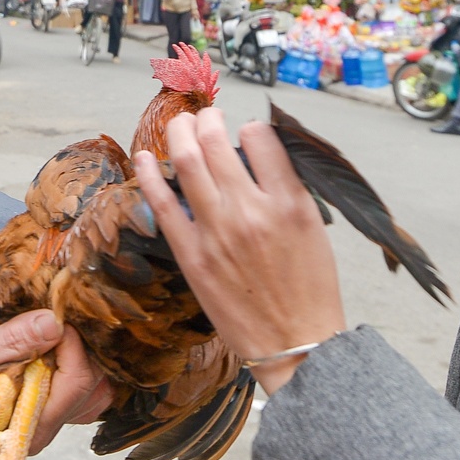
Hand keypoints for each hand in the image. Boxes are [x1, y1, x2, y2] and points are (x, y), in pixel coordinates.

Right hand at [0, 310, 111, 451]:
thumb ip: (10, 342)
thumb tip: (54, 323)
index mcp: (27, 426)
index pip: (78, 380)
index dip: (72, 343)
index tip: (51, 316)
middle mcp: (41, 431)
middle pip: (92, 386)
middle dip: (81, 347)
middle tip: (57, 319)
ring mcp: (41, 424)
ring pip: (90, 391)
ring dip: (81, 357)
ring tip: (58, 332)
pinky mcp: (37, 413)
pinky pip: (74, 393)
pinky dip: (74, 367)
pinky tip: (56, 347)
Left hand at [134, 108, 345, 393]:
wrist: (294, 343)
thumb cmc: (310, 289)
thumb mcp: (314, 229)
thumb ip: (286, 189)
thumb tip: (257, 155)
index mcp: (289, 203)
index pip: (260, 137)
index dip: (251, 128)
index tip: (246, 134)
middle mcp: (251, 211)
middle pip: (217, 142)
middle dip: (208, 119)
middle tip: (207, 116)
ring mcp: (217, 232)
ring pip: (188, 162)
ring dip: (179, 133)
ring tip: (180, 126)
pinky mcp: (192, 255)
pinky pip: (163, 204)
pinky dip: (151, 175)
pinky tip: (145, 158)